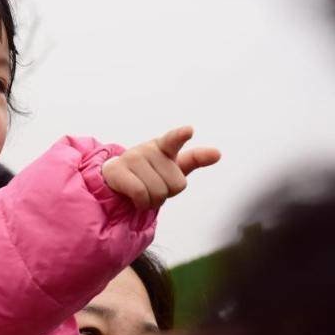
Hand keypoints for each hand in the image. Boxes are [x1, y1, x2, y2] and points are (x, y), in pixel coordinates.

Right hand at [102, 126, 219, 209]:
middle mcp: (148, 149)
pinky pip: (141, 194)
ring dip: (153, 201)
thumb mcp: (172, 167)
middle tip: (154, 188)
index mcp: (165, 146)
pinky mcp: (117, 170)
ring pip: (158, 192)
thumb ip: (195, 159)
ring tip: (143, 193)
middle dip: (167, 193)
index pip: (174, 139)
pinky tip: (135, 199)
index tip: (188, 130)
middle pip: (176, 184)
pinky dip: (142, 203)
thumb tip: (218, 152)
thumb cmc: (150, 174)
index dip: (181, 135)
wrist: (117, 180)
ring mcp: (132, 157)